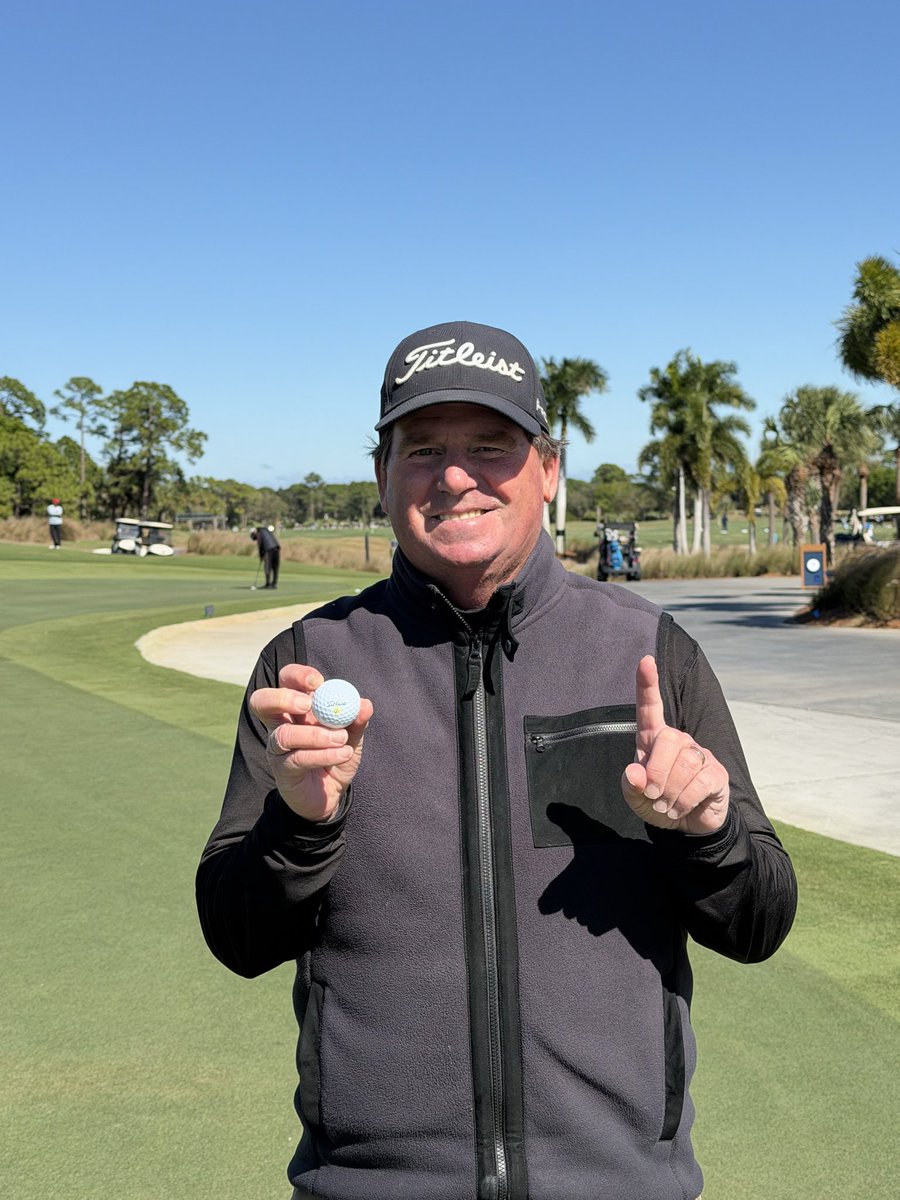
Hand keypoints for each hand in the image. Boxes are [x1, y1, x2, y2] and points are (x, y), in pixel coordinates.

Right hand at [249, 663, 372, 822]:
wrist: (332, 794)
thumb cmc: (336, 757)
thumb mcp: (351, 737)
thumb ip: (356, 721)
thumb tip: (364, 704)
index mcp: (296, 708)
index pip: (285, 681)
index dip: (296, 676)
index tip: (318, 682)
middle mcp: (281, 725)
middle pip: (262, 701)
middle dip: (283, 697)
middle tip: (308, 705)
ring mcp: (278, 748)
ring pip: (283, 734)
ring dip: (315, 734)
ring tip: (342, 739)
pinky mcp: (284, 770)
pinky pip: (299, 758)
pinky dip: (324, 754)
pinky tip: (344, 753)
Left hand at [621, 655, 728, 834]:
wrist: (685, 827)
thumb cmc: (656, 803)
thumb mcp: (635, 798)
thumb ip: (630, 785)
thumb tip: (635, 773)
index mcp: (653, 739)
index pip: (650, 707)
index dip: (647, 684)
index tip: (646, 660)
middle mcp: (679, 740)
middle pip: (669, 738)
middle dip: (657, 771)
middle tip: (652, 794)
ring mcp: (700, 754)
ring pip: (686, 762)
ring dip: (671, 790)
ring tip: (666, 805)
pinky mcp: (716, 774)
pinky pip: (701, 781)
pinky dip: (685, 799)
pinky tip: (680, 808)